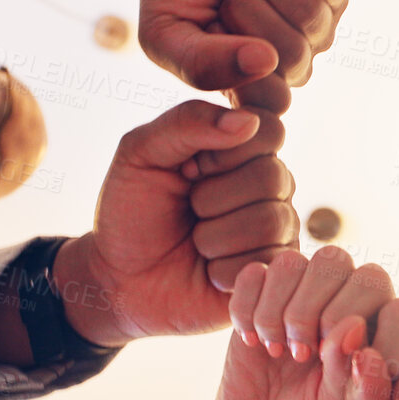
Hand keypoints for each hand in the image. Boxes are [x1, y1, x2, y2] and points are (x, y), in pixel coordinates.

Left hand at [52, 102, 297, 345]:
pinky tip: (208, 271)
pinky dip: (221, 271)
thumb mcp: (141, 153)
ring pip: (269, 222)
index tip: (189, 168)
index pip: (269, 130)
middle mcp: (271, 187)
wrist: (121, 279)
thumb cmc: (132, 211)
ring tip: (196, 243)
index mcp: (244, 150)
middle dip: (211, 198)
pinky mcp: (274, 273)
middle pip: (271, 177)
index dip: (223, 153)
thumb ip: (186, 122)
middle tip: (188, 210)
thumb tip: (249, 120)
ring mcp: (278, 230)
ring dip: (213, 237)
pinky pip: (265, 263)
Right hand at [139, 0, 345, 109]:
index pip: (271, 102)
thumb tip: (266, 61)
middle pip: (292, 54)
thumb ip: (200, 64)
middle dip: (246, 10)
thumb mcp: (164, 31)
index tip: (210, 28)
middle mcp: (293, 62)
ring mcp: (320, 22)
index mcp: (253, 87)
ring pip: (311, 13)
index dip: (237, 61)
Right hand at [214, 247, 395, 399]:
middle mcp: (338, 293)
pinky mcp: (257, 294)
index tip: (325, 358)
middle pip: (332, 259)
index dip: (345, 312)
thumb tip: (353, 326)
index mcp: (372, 314)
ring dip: (275, 311)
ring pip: (290, 263)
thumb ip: (351, 372)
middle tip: (299, 354)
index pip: (371, 279)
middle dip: (308, 309)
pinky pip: (252, 274)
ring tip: (276, 349)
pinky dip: (246, 309)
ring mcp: (296, 290)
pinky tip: (252, 342)